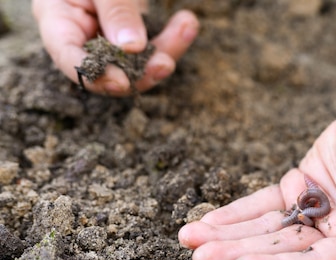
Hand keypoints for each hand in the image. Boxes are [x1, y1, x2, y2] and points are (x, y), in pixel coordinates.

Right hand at [32, 0, 198, 95]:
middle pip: (109, 70)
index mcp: (58, 19)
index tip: (122, 82)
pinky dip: (171, 39)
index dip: (95, 76)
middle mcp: (81, 36)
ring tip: (187, 26)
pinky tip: (187, 23)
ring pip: (136, 65)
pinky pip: (151, 50)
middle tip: (166, 64)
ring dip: (165, 51)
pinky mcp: (131, 39)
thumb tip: (131, 48)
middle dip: (141, 71)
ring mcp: (107, 39)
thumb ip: (115, 10)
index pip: (69, 57)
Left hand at [178, 94, 335, 259]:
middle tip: (199, 258)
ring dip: (228, 236)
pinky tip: (205, 223)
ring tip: (188, 239)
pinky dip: (235, 214)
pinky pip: (262, 207)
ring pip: (265, 232)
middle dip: (239, 253)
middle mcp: (334, 239)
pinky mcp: (298, 194)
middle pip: (281, 251)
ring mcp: (314, 218)